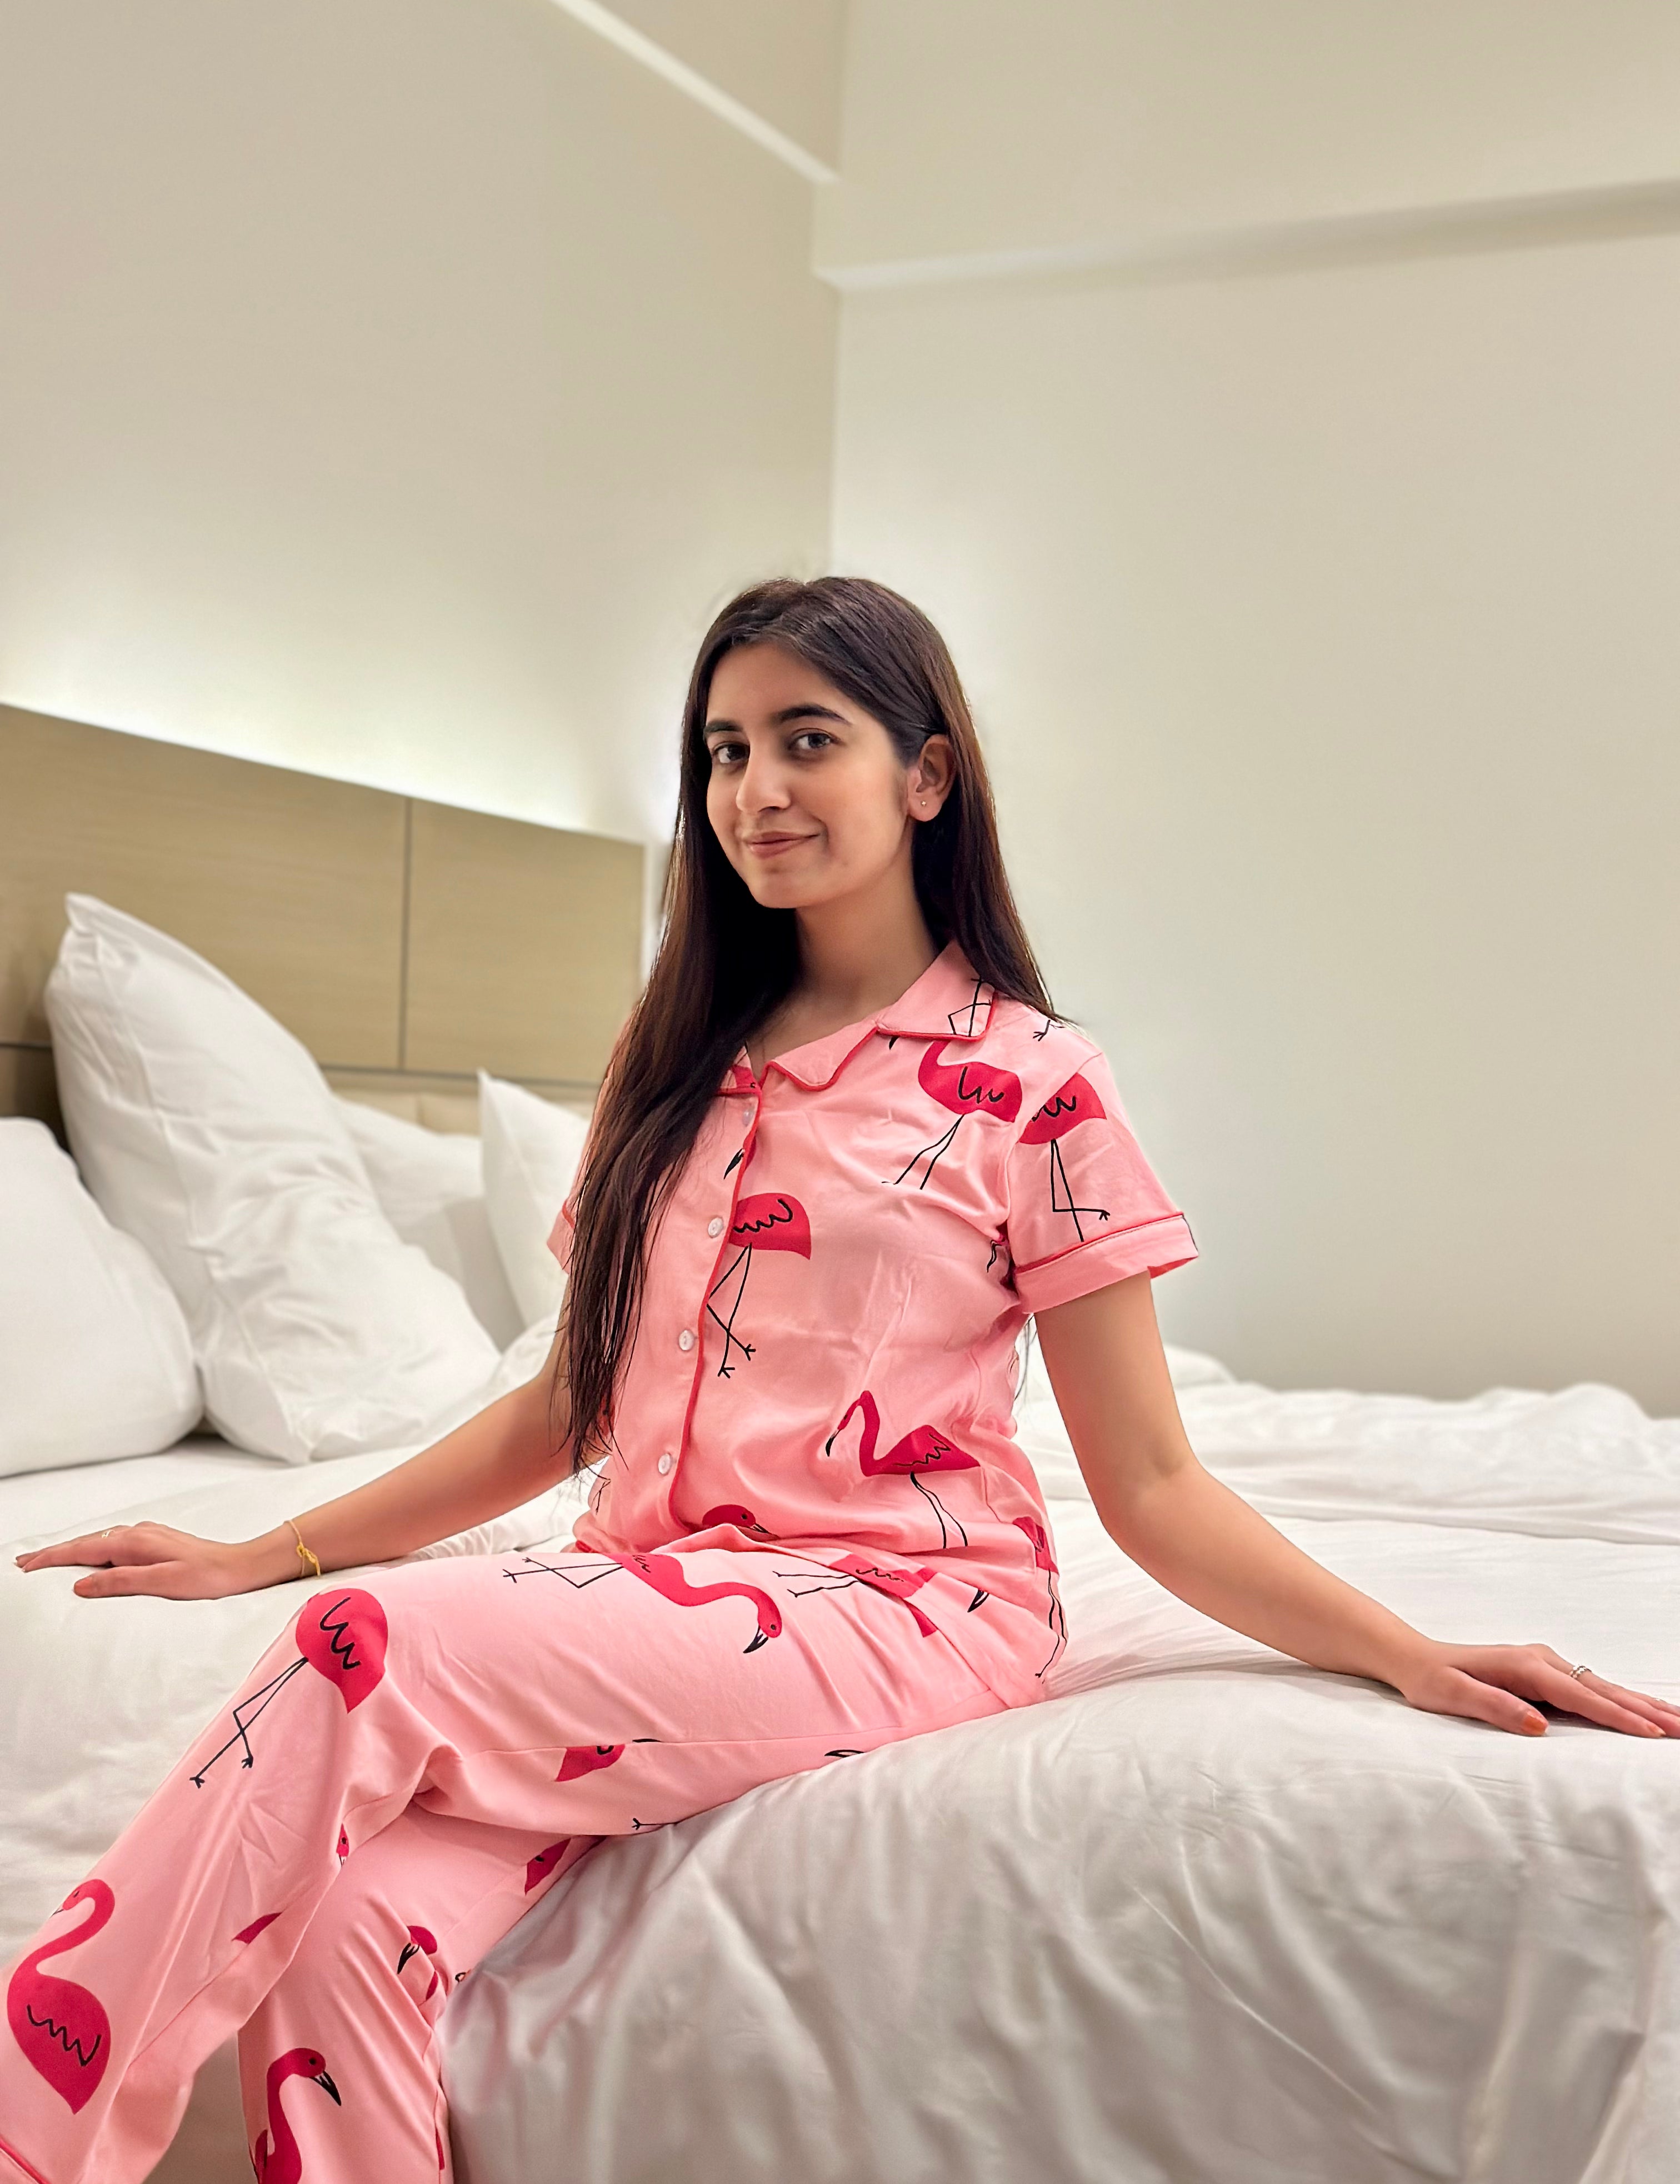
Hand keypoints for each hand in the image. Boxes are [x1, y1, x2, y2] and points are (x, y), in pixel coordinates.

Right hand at [12, 1522, 284, 1600]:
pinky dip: (91, 1548)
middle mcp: (137, 1533)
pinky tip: (88, 1554)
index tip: (24, 1567)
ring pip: (98, 1540)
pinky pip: (112, 1541)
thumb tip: (80, 1584)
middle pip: (85, 1541)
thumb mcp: (162, 1584)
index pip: (81, 1550)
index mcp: (134, 1543)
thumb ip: (120, 1582)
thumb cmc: (206, 1578)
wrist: (240, 1566)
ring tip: (45, 1559)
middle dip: (52, 1552)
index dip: (50, 1558)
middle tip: (22, 1562)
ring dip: (70, 1549)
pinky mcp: (155, 1541)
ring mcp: (147, 1535)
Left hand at [1394, 1640, 1679, 1738]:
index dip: (1617, 1716)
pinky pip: (1591, 1690)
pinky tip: (1641, 1711)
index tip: (1650, 1732)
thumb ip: (1495, 1709)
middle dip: (1646, 1709)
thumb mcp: (1453, 1696)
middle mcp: (1541, 1660)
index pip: (1581, 1697)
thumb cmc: (1432, 1681)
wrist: (1415, 1658)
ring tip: (1677, 1721)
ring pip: (1603, 1687)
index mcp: (1525, 1667)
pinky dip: (1621, 1701)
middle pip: (1604, 1688)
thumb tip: (1539, 1725)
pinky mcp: (1544, 1674)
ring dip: (1641, 1704)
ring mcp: (1545, 1665)